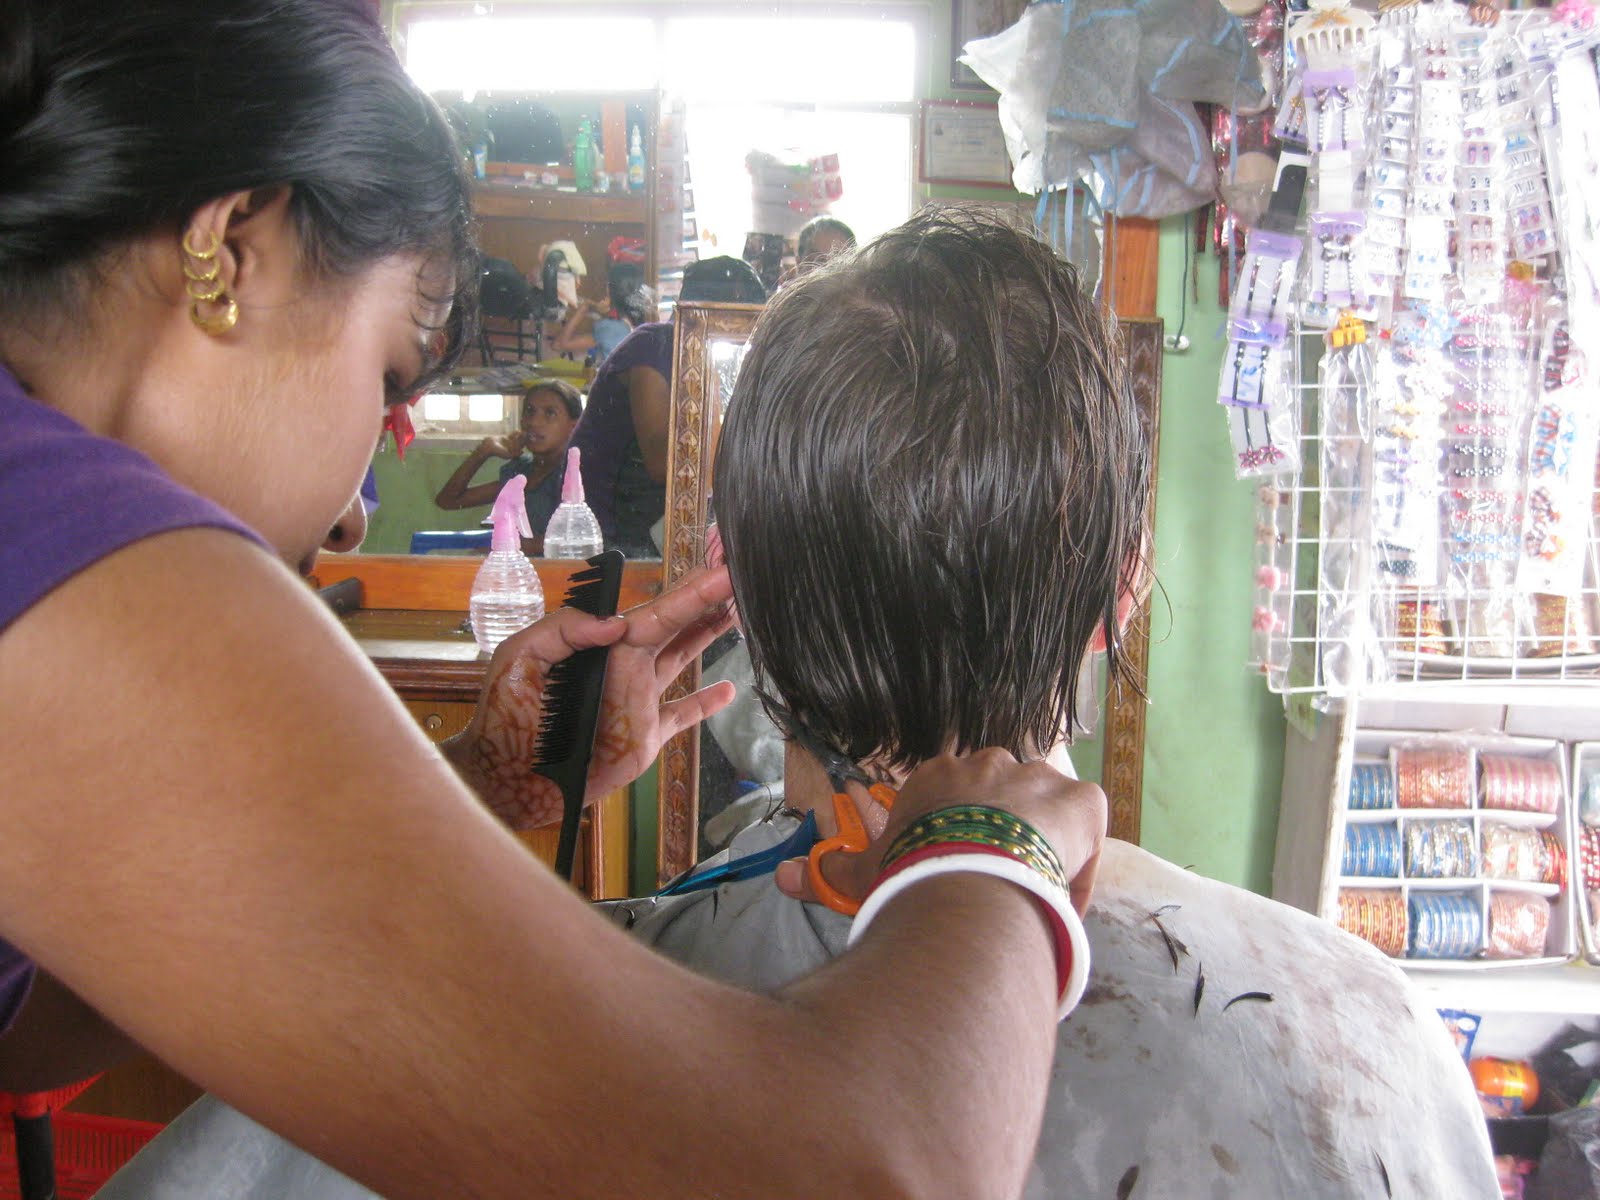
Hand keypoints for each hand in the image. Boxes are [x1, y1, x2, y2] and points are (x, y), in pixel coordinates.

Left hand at [442, 565, 737, 829]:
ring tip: (739, 611)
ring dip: (708, 635)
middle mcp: (626, 668)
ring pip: (683, 660)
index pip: (655, 612)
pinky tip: (727, 689)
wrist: (504, 781)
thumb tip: (617, 625)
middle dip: (706, 601)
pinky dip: (704, 705)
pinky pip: (680, 716)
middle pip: (675, 627)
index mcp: (602, 646)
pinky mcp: (644, 739)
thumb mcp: (519, 660)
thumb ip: (562, 631)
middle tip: (740, 576)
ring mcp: (638, 702)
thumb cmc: (504, 720)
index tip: (721, 570)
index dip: (690, 591)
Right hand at [478, 432, 523, 459]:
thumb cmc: (497, 451)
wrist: (489, 446)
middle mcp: (512, 448)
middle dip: (523, 439)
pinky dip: (515, 433)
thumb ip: (515, 454)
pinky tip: (518, 430)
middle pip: (519, 443)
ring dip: (520, 435)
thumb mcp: (507, 454)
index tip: (526, 440)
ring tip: (523, 432)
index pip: (520, 448)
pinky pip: (512, 435)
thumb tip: (523, 452)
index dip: (524, 444)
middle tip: (527, 435)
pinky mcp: (506, 438)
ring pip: (516, 438)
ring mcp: (509, 443)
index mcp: (513, 452)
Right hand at [776, 749, 1106, 916]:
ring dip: (1040, 847)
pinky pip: (1087, 828)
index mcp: (939, 775)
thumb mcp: (867, 874)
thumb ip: (830, 873)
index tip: (959, 872)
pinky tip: (1063, 894)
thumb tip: (783, 877)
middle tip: (995, 884)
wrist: (970, 883)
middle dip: (1001, 837)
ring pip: (1046, 812)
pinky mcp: (1082, 799)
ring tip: (1031, 893)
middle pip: (1002, 800)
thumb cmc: (912, 875)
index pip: (954, 800)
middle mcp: (990, 763)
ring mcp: (1040, 777)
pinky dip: (1080, 861)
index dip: (958, 838)